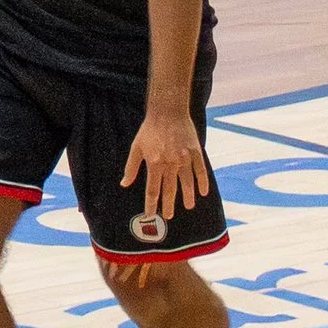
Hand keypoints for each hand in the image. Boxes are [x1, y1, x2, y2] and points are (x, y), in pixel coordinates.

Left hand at [120, 105, 210, 231]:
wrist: (168, 111)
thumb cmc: (150, 129)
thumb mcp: (136, 147)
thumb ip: (131, 167)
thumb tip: (124, 184)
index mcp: (154, 163)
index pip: (152, 190)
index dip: (151, 204)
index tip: (150, 214)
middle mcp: (170, 164)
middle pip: (169, 190)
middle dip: (168, 205)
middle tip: (168, 216)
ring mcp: (184, 158)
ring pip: (187, 183)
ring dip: (188, 197)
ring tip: (188, 206)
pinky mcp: (196, 152)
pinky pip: (201, 171)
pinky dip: (203, 182)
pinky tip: (203, 192)